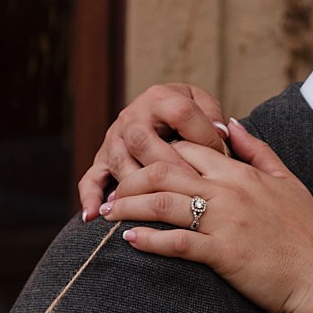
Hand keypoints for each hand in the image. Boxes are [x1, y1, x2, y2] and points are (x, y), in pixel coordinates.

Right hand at [80, 83, 229, 219]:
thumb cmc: (189, 115)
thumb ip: (214, 117)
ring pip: (119, 162)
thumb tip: (221, 134)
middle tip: (190, 188)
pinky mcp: (102, 159)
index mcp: (160, 97)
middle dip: (167, 166)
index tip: (222, 156)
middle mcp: (132, 116)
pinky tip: (93, 215)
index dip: (203, 135)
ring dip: (135, 186)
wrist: (161, 114)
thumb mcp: (205, 106)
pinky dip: (90, 197)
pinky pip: (91, 178)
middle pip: (142, 140)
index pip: (180, 112)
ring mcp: (114, 138)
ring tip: (150, 208)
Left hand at [107, 120, 312, 312]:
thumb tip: (231, 124)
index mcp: (241, 173)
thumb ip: (256, 150)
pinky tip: (130, 240)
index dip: (156, 152)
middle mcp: (229, 191)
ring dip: (129, 206)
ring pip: (164, 203)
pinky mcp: (223, 254)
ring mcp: (225, 222)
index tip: (136, 163)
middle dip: (130, 177)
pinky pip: (177, 242)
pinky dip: (149, 240)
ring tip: (107, 211)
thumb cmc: (306, 234)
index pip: (187, 149)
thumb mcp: (287, 181)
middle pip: (165, 171)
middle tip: (110, 188)